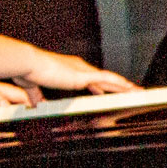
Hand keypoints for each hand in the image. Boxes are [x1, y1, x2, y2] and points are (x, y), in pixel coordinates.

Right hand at [19, 48, 138, 96]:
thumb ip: (36, 95)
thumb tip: (34, 103)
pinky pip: (108, 79)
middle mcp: (80, 68)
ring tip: (138, 91)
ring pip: (111, 79)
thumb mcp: (33, 87)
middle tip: (132, 90)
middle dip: (119, 86)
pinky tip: (130, 88)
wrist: (28, 64)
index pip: (90, 79)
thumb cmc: (28, 72)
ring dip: (125, 86)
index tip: (105, 92)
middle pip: (105, 79)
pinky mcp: (84, 75)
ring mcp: (83, 71)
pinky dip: (120, 84)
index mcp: (70, 70)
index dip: (100, 86)